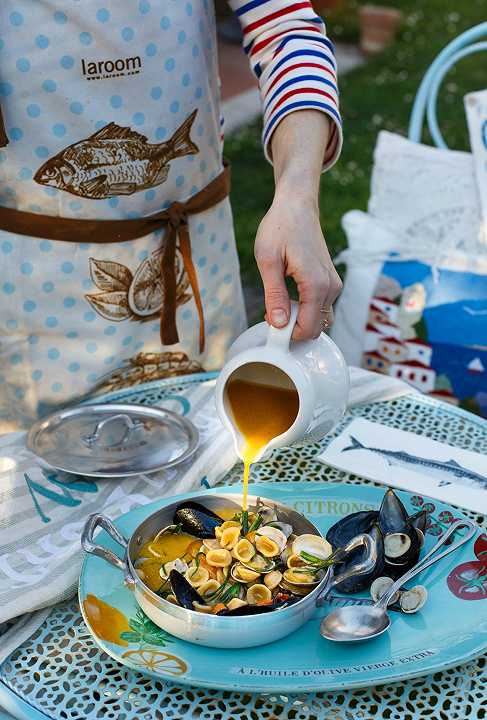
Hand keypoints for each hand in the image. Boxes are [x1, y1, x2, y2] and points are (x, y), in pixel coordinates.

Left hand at [254, 193, 341, 340]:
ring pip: (320, 320)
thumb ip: (274, 295)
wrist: (297, 205)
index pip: (307, 329)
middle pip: (316, 329)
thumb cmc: (280, 228)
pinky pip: (321, 308)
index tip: (269, 321)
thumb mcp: (268, 260)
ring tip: (279, 302)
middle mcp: (331, 287)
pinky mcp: (332, 281)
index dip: (286, 334)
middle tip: (272, 311)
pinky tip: (289, 297)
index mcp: (316, 284)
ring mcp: (334, 285)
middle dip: (294, 329)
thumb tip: (279, 324)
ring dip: (300, 320)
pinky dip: (306, 310)